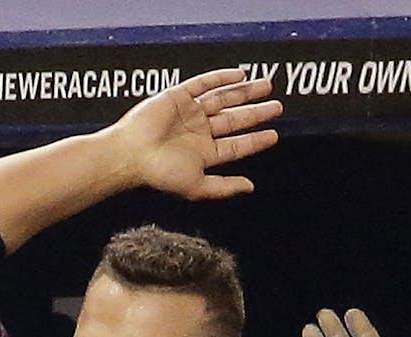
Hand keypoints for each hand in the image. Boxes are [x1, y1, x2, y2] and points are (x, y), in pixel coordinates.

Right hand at [111, 68, 281, 199]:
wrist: (132, 154)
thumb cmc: (160, 174)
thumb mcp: (198, 186)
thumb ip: (225, 187)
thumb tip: (250, 187)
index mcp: (204, 153)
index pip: (236, 145)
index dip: (256, 140)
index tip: (274, 134)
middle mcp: (199, 132)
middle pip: (234, 119)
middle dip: (256, 113)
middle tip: (278, 106)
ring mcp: (189, 113)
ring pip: (223, 99)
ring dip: (245, 93)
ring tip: (266, 86)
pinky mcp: (178, 96)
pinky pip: (203, 84)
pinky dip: (221, 78)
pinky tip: (240, 75)